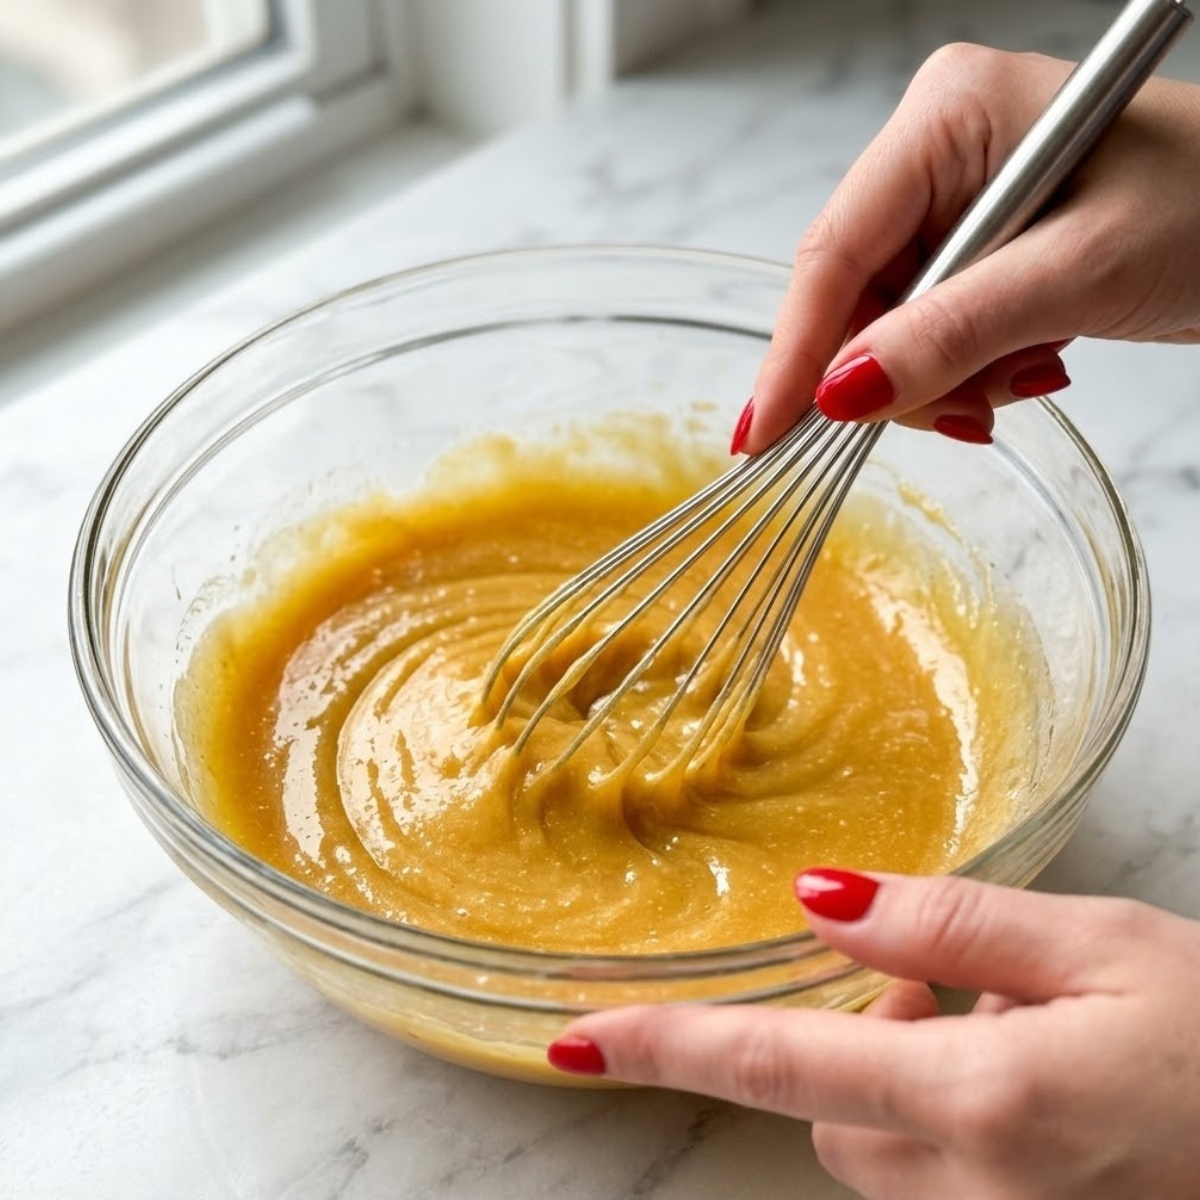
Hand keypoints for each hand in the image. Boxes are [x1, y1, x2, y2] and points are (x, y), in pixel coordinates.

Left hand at [548, 869, 1199, 1199]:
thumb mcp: (1096, 948)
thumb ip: (945, 928)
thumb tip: (817, 901)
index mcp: (983, 1101)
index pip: (779, 1068)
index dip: (668, 1046)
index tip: (578, 1035)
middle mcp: (974, 1185)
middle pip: (826, 1104)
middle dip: (853, 1034)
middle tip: (952, 980)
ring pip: (874, 1138)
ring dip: (899, 1070)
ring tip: (1010, 1019)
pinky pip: (930, 1168)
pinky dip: (938, 1108)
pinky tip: (1028, 1068)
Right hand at [738, 47, 1199, 451]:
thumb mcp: (1078, 273)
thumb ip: (953, 333)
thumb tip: (842, 391)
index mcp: (947, 116)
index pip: (834, 250)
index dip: (794, 350)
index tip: (763, 432)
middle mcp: (939, 151)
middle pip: (857, 295)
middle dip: (899, 370)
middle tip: (960, 412)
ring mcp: (957, 199)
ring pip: (892, 325)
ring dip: (947, 375)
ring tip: (1026, 374)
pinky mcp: (980, 244)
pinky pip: (933, 329)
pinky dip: (970, 368)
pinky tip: (1030, 363)